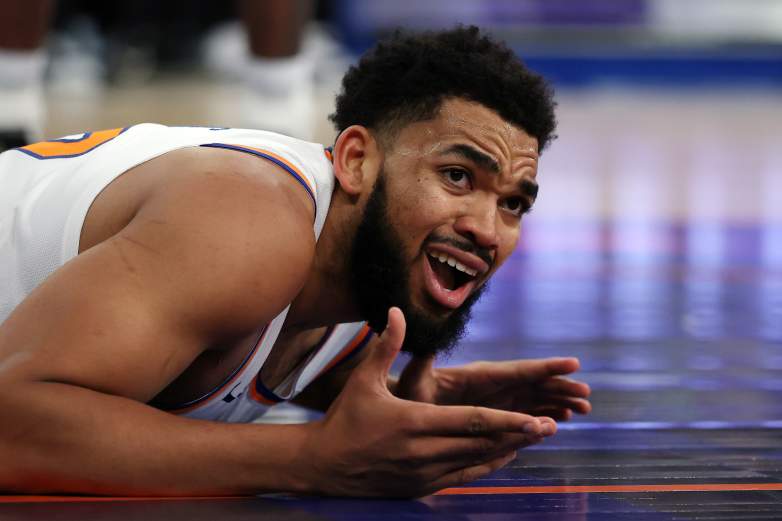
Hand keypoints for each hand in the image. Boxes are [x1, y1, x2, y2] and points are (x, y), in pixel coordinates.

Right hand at [298, 308, 555, 497]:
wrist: (324, 465)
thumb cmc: (345, 419)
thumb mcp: (364, 380)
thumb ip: (386, 346)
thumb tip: (397, 310)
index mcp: (413, 423)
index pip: (470, 422)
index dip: (505, 420)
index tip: (533, 418)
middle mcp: (423, 452)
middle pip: (481, 443)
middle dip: (517, 434)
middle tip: (549, 426)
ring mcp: (424, 473)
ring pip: (476, 462)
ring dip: (508, 449)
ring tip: (535, 437)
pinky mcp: (421, 487)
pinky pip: (463, 477)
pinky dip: (487, 466)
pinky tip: (505, 456)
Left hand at [396, 355, 590, 420]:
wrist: (405, 409)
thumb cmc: (408, 393)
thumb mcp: (415, 377)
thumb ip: (424, 361)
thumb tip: (429, 338)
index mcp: (479, 375)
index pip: (517, 369)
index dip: (545, 367)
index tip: (572, 363)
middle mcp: (492, 386)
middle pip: (533, 385)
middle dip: (560, 388)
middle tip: (586, 394)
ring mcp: (495, 401)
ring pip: (533, 400)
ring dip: (558, 403)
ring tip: (583, 409)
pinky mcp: (493, 416)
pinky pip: (524, 414)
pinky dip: (544, 416)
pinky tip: (561, 421)